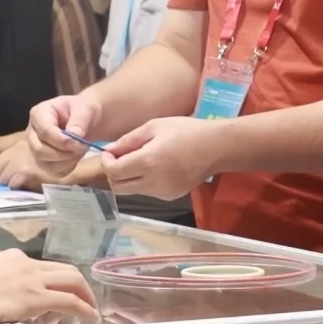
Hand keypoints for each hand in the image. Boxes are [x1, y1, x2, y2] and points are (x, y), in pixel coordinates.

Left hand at [0, 141, 65, 190]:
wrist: (67, 157)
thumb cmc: (51, 159)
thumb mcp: (30, 156)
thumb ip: (13, 164)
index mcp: (16, 149)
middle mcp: (16, 154)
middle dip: (0, 180)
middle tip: (8, 184)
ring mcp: (21, 163)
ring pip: (4, 179)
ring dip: (8, 184)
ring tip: (19, 184)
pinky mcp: (27, 172)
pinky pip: (13, 184)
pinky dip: (17, 187)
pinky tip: (25, 186)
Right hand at [0, 249, 97, 323]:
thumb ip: (0, 284)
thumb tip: (6, 298)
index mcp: (12, 258)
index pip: (45, 266)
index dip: (59, 279)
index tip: (62, 289)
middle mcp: (26, 263)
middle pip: (65, 269)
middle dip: (80, 284)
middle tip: (86, 299)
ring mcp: (32, 279)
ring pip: (73, 281)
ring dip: (86, 295)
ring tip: (91, 309)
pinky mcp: (36, 297)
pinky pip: (70, 301)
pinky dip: (84, 308)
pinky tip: (89, 316)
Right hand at [27, 93, 103, 175]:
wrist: (86, 119)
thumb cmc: (82, 110)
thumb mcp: (85, 108)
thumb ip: (79, 120)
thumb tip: (74, 135)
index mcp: (39, 114)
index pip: (44, 131)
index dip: (61, 140)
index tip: (78, 143)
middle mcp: (32, 132)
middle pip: (39, 151)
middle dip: (63, 153)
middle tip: (81, 147)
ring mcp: (36, 148)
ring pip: (45, 164)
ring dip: (67, 161)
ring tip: (80, 150)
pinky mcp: (44, 161)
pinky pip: (53, 172)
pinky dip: (67, 168)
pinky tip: (75, 157)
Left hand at [101, 117, 220, 198]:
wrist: (216, 147)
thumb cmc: (186, 130)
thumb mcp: (155, 126)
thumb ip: (129, 140)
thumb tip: (110, 150)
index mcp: (147, 162)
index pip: (113, 171)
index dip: (106, 162)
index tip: (109, 152)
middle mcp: (152, 182)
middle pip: (118, 187)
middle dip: (113, 173)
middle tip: (120, 158)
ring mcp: (162, 193)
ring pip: (132, 191)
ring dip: (129, 177)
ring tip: (141, 160)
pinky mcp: (170, 197)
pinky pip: (147, 192)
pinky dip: (144, 182)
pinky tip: (157, 168)